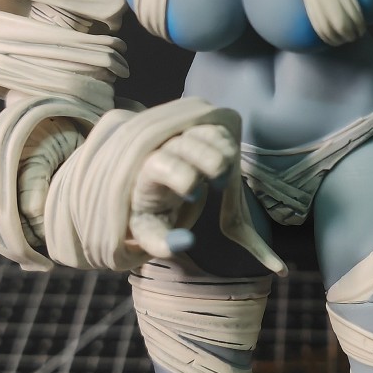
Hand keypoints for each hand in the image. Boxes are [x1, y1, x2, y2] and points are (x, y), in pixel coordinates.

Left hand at [129, 122, 239, 259]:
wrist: (147, 186)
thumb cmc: (150, 211)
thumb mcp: (149, 231)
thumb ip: (161, 242)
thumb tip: (185, 243)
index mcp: (145, 172)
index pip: (161, 163)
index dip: (183, 177)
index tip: (193, 195)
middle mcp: (162, 147)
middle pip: (188, 144)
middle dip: (211, 162)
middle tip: (219, 184)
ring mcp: (180, 135)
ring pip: (206, 132)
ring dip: (223, 153)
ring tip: (222, 175)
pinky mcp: (195, 129)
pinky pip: (216, 129)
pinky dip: (227, 145)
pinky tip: (226, 163)